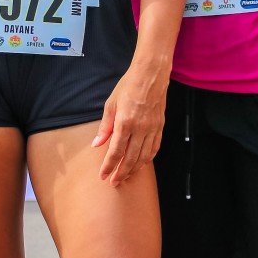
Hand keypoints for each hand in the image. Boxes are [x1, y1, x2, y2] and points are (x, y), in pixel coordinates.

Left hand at [91, 65, 167, 186]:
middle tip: (114, 182)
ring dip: (134, 169)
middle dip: (121, 173)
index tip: (103, 176)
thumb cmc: (128, 86)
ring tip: (126, 177)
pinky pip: (154, 148)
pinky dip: (148, 159)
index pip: (116, 151)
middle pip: (131, 158)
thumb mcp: (111, 104)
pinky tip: (141, 164)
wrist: (151, 74)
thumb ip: (105, 127)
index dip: (109, 166)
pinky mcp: (160, 126)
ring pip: (144, 156)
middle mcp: (140, 128)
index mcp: (125, 122)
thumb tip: (97, 144)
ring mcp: (152, 128)